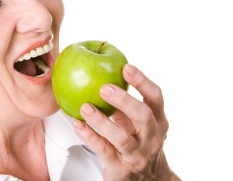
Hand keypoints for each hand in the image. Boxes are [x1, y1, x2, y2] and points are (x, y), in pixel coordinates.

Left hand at [73, 64, 179, 180]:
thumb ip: (125, 104)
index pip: (156, 97)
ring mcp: (139, 155)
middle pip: (143, 116)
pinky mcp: (122, 168)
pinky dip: (90, 136)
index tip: (126, 67)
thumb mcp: (138, 123)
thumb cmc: (138, 142)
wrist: (147, 180)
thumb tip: (101, 74)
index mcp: (158, 121)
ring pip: (122, 137)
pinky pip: (104, 150)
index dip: (142, 81)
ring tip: (85, 107)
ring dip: (101, 121)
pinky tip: (78, 125)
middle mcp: (152, 138)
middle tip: (104, 88)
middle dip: (124, 100)